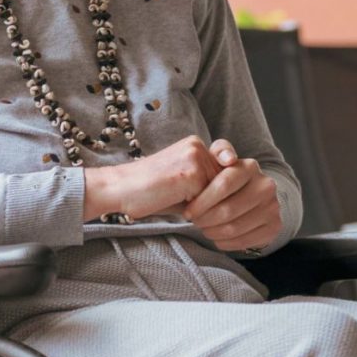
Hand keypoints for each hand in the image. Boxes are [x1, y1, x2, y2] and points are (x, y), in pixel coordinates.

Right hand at [82, 135, 223, 221]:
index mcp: (196, 145)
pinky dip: (198, 211)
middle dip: (213, 201)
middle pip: (227, 184)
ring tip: (181, 204)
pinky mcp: (192, 172)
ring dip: (206, 207)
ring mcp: (195, 158)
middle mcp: (198, 146)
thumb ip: (207, 185)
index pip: (226, 173)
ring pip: (221, 194)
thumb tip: (236, 200)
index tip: (199, 198)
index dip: (219, 192)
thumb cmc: (149, 192)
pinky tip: (178, 206)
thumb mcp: (184, 185)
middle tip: (186, 204)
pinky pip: (210, 201)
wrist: (120, 189)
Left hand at [182, 139, 282, 252]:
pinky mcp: (275, 226)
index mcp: (250, 167)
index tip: (188, 211)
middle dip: (205, 220)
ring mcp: (273, 207)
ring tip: (205, 229)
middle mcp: (266, 186)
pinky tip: (217, 237)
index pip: (223, 185)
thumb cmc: (226, 180)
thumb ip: (220, 151)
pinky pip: (244, 241)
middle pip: (228, 210)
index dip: (202, 202)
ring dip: (213, 232)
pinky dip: (225, 243)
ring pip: (234, 228)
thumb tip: (229, 159)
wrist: (253, 197)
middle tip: (195, 222)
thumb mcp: (220, 160)